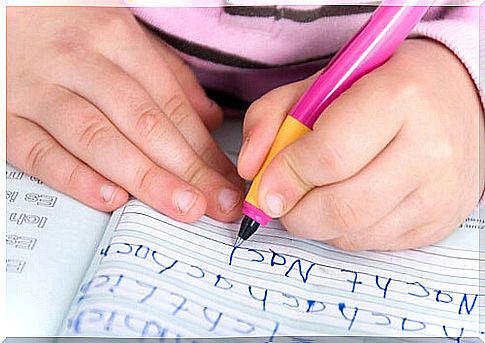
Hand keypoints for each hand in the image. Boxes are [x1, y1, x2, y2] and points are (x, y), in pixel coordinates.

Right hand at [7, 7, 243, 221]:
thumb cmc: (66, 27)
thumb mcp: (122, 35)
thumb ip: (168, 77)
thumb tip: (209, 121)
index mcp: (115, 38)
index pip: (171, 105)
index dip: (204, 149)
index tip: (227, 181)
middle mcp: (79, 62)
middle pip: (143, 123)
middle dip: (186, 169)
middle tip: (216, 203)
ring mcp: (38, 90)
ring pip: (98, 139)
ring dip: (145, 178)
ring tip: (181, 207)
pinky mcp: (4, 117)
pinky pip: (40, 152)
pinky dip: (76, 178)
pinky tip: (112, 199)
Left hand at [238, 39, 483, 249]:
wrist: (454, 99)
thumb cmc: (378, 87)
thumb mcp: (319, 84)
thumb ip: (272, 116)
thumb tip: (249, 169)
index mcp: (398, 97)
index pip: (329, 155)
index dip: (286, 176)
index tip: (265, 185)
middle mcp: (429, 149)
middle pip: (341, 207)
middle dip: (294, 212)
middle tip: (280, 200)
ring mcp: (439, 192)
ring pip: (353, 233)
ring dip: (316, 222)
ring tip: (314, 194)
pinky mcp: (439, 223)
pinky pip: (371, 243)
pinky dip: (342, 230)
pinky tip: (346, 201)